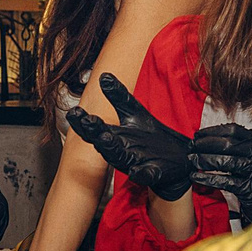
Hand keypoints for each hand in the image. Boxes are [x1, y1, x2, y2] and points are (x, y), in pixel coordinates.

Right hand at [64, 74, 194, 201]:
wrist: (177, 160)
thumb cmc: (150, 138)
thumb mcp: (135, 113)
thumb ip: (118, 96)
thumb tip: (103, 76)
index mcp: (115, 136)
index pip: (94, 130)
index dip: (83, 122)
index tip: (74, 111)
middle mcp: (121, 151)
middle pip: (103, 143)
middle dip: (95, 132)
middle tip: (87, 121)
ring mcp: (136, 163)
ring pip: (119, 158)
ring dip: (111, 149)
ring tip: (106, 137)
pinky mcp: (153, 173)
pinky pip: (145, 174)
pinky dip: (140, 173)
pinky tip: (136, 170)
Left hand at [188, 124, 251, 222]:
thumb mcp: (251, 152)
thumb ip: (234, 143)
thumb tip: (205, 137)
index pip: (232, 130)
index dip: (212, 131)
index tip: (198, 135)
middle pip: (226, 145)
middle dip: (204, 145)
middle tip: (191, 147)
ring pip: (224, 162)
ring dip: (204, 160)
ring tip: (192, 160)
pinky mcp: (247, 187)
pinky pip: (224, 181)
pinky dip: (207, 178)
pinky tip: (196, 176)